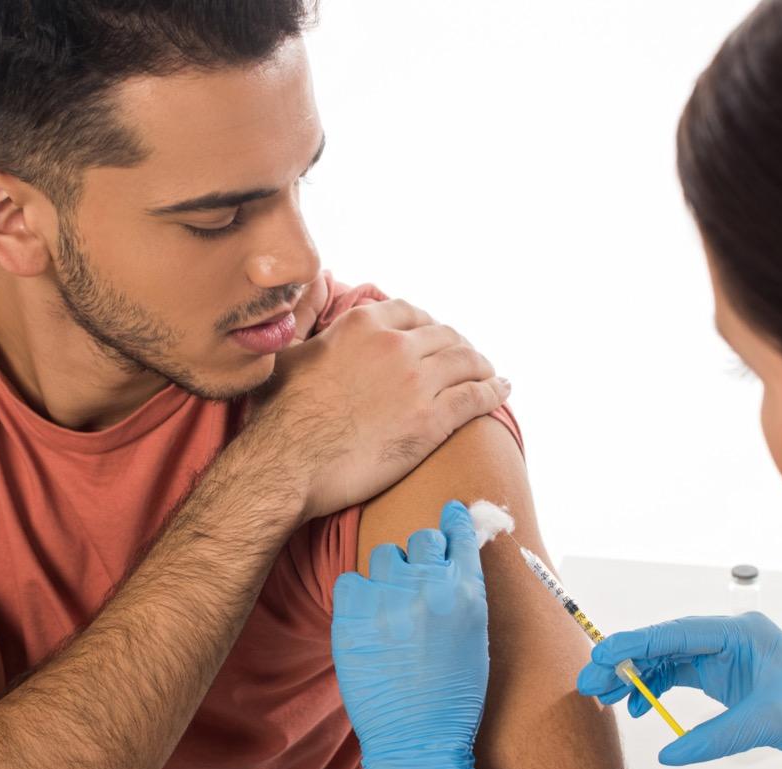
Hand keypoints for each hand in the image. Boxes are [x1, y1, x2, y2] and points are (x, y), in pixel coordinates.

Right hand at [255, 297, 509, 521]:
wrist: (289, 463)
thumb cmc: (279, 416)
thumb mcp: (290, 353)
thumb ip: (310, 321)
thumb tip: (312, 292)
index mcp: (362, 325)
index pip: (410, 312)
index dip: (427, 325)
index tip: (433, 336)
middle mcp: (395, 345)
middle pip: (444, 335)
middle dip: (458, 345)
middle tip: (466, 359)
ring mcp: (417, 382)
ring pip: (466, 362)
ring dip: (482, 366)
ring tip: (489, 374)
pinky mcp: (432, 421)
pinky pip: (476, 397)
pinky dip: (494, 391)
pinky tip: (502, 390)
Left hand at [332, 500, 489, 768]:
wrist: (417, 742)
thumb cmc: (453, 695)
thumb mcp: (474, 637)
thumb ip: (463, 591)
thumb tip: (451, 555)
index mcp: (466, 591)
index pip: (460, 530)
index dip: (454, 520)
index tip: (450, 513)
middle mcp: (428, 586)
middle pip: (420, 538)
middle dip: (420, 555)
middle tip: (416, 583)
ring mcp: (387, 599)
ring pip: (383, 555)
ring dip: (388, 573)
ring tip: (391, 609)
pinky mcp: (351, 616)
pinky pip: (350, 581)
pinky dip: (357, 595)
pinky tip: (367, 620)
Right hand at [577, 612, 781, 768]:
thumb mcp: (769, 723)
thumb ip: (715, 737)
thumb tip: (669, 753)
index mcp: (740, 632)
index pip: (677, 632)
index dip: (635, 642)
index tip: (602, 653)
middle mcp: (729, 638)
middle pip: (664, 644)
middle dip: (625, 661)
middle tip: (590, 682)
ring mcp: (726, 658)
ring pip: (667, 661)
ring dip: (636, 678)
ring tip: (606, 697)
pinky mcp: (726, 679)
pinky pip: (679, 677)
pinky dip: (655, 690)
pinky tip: (638, 706)